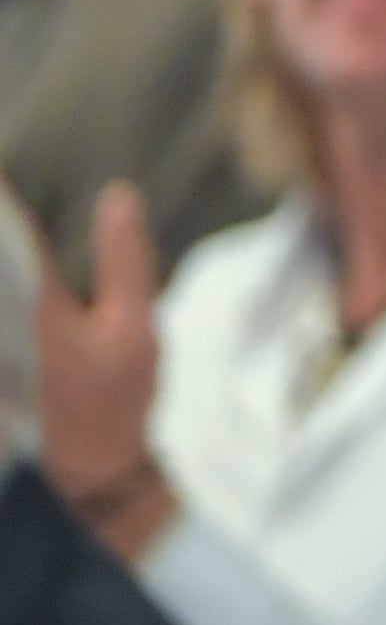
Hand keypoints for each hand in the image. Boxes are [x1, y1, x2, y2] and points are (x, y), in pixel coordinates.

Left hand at [34, 184, 173, 556]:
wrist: (85, 466)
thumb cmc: (114, 398)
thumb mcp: (134, 329)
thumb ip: (124, 261)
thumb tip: (118, 194)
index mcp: (29, 298)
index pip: (4, 228)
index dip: (3, 192)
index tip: (6, 158)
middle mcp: (0, 312)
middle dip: (3, 216)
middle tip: (12, 173)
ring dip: (5, 250)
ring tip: (10, 212)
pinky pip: (3, 299)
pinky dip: (9, 272)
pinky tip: (19, 263)